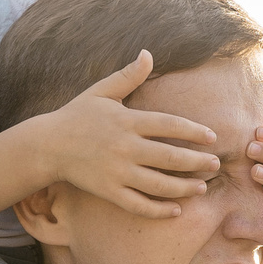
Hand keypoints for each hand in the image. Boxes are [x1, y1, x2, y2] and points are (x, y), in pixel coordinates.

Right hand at [31, 51, 220, 218]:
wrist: (47, 146)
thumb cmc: (77, 116)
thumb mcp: (101, 92)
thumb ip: (128, 76)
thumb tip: (148, 53)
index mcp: (127, 121)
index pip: (169, 125)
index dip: (194, 132)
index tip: (212, 138)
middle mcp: (125, 147)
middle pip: (170, 157)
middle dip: (197, 162)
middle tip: (215, 165)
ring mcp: (117, 172)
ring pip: (158, 185)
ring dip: (184, 188)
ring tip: (201, 187)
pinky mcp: (109, 191)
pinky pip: (139, 204)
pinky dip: (159, 210)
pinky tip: (176, 210)